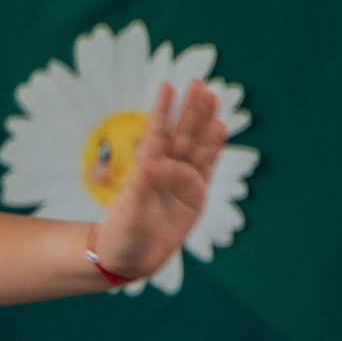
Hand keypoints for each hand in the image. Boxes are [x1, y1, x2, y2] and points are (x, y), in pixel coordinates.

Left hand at [92, 81, 225, 283]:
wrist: (132, 259)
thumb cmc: (122, 236)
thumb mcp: (129, 214)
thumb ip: (141, 190)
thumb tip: (149, 162)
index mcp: (144, 171)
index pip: (155, 134)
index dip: (161, 111)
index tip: (166, 86)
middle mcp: (165, 171)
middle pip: (180, 133)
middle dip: (189, 109)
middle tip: (197, 82)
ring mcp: (182, 181)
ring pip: (196, 145)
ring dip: (204, 121)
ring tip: (212, 96)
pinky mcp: (196, 194)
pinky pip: (207, 166)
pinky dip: (214, 148)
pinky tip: (220, 127)